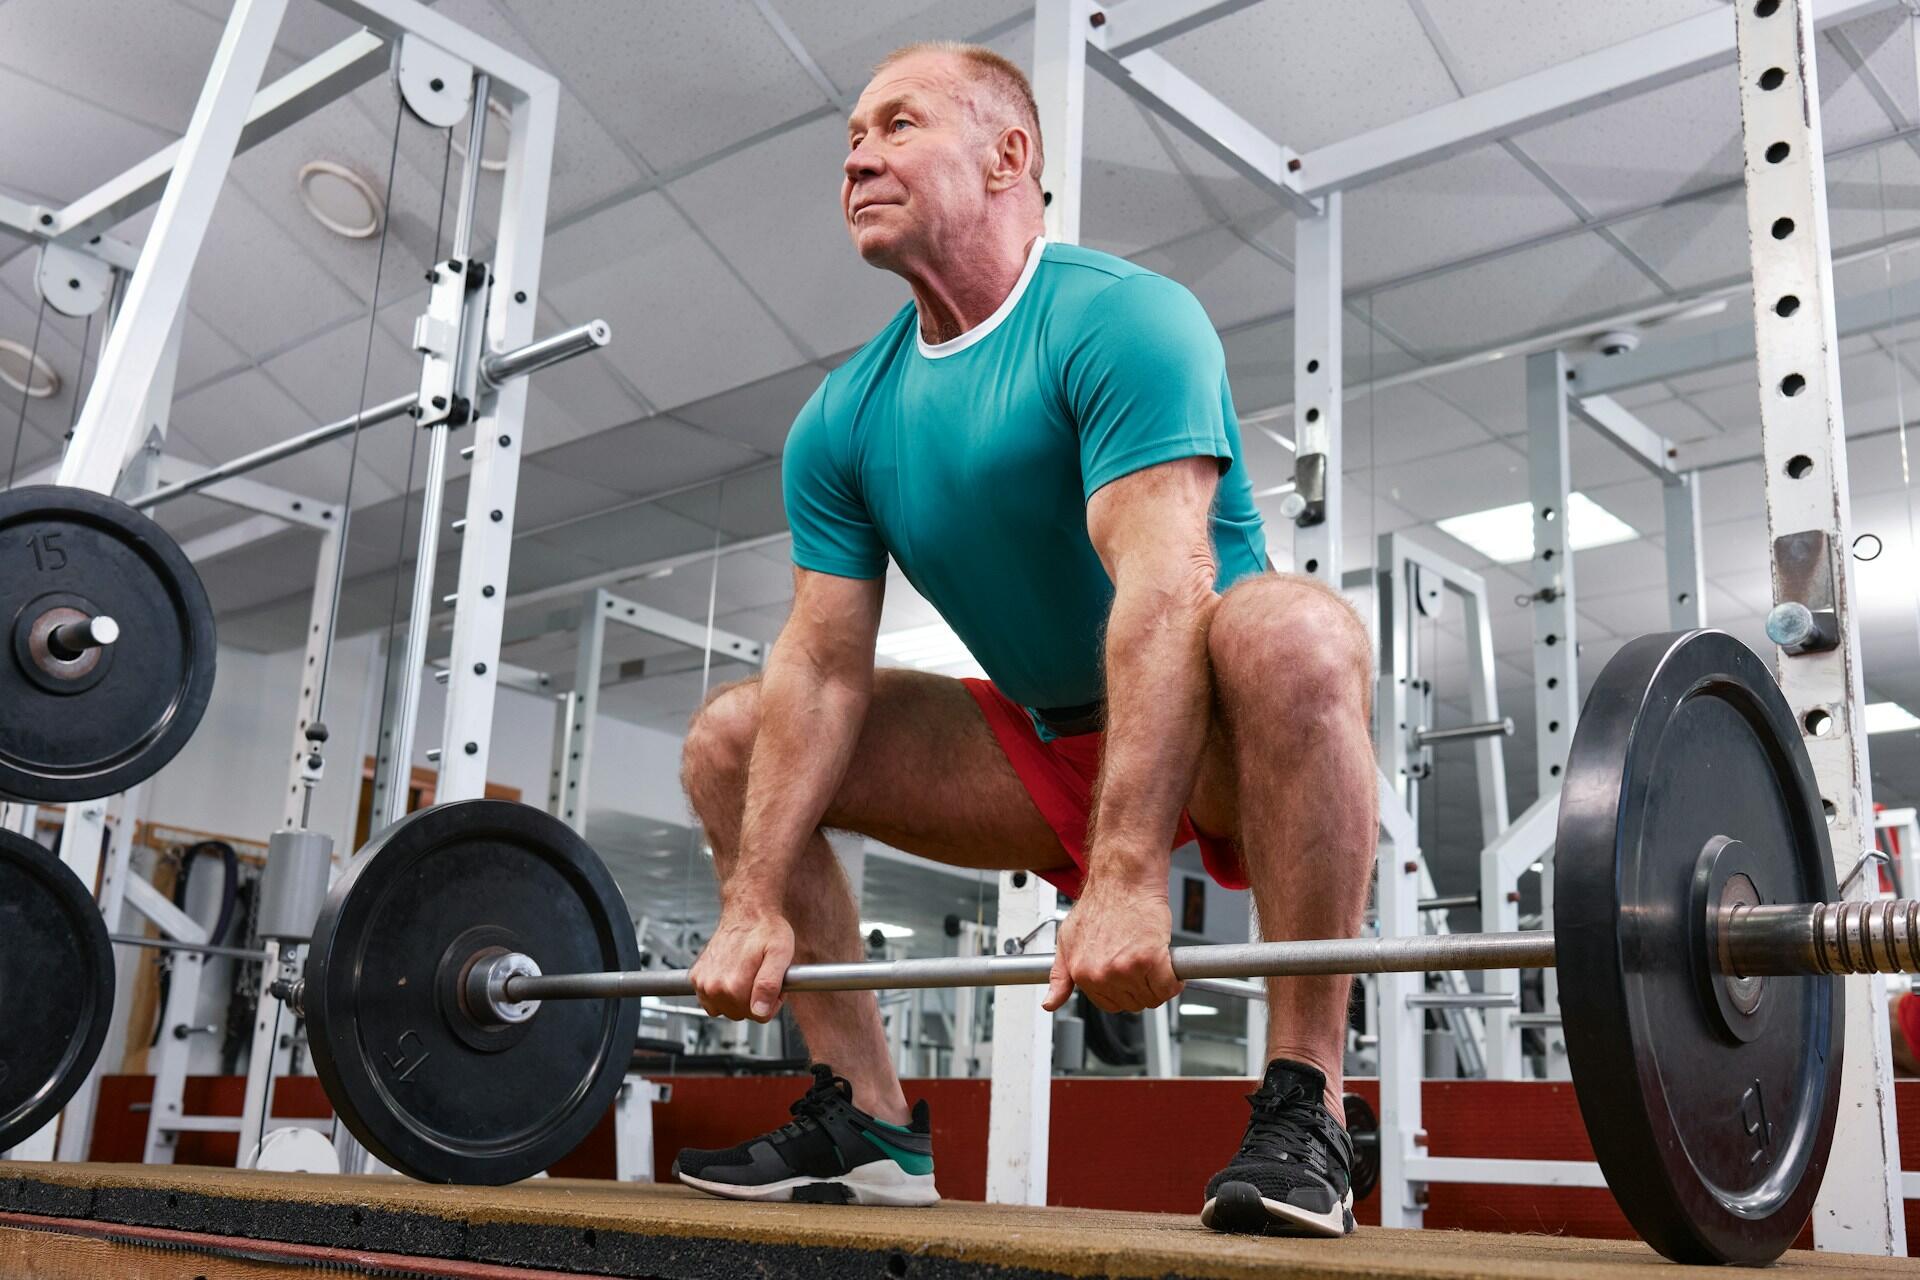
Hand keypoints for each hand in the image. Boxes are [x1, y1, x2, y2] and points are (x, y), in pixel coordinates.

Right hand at [690, 904, 794, 1021]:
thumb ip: (770, 985)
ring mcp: (703, 982)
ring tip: (746, 974)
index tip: (774, 985)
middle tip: (761, 975)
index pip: (759, 1015)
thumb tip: (760, 1011)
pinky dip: (721, 992)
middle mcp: (714, 986)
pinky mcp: (696, 977)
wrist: (747, 911)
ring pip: (725, 1009)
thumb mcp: (780, 954)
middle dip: (754, 999)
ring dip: (736, 997)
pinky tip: (731, 974)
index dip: (771, 1001)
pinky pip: (710, 1000)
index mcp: (734, 984)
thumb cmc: (765, 929)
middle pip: (741, 1014)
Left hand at [1042, 877, 1180, 1013]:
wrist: (1123, 879)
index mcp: (1082, 972)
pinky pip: (1169, 987)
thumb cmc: (1100, 903)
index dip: (1124, 991)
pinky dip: (1174, 980)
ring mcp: (1126, 968)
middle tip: (1142, 962)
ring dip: (1159, 982)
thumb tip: (1050, 1003)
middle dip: (1142, 986)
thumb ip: (1060, 976)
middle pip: (1133, 1003)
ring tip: (1152, 957)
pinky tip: (1168, 963)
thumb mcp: (1067, 940)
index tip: (1130, 977)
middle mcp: (1101, 974)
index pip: (1110, 1005)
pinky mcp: (1151, 958)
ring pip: (1153, 997)